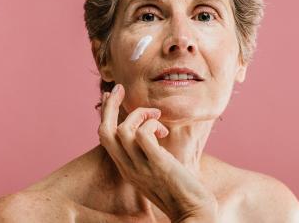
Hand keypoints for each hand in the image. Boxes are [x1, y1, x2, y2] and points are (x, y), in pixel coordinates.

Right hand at [97, 83, 218, 221]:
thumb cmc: (180, 190)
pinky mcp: (157, 165)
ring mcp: (141, 167)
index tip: (112, 97)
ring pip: (123, 130)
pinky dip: (152, 124)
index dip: (106, 115)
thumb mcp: (155, 170)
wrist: (193, 213)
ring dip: (140, 115)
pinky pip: (143, 134)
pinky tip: (164, 130)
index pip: (105, 137)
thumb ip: (147, 155)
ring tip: (157, 116)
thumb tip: (150, 134)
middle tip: (120, 89)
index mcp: (125, 168)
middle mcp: (128, 167)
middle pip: (105, 131)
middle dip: (110, 106)